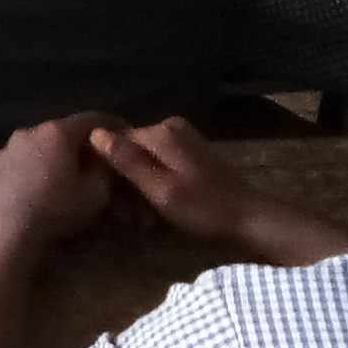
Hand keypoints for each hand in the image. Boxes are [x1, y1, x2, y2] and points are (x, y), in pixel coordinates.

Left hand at [0, 114, 119, 250]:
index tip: (125, 134)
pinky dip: (37, 168)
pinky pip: (23, 161)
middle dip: (82, 145)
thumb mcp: (96, 192)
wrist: (7, 232)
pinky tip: (41, 186)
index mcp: (57, 132)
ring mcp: (8, 148)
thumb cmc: (57, 209)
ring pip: (41, 146)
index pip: (93, 118)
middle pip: (64, 131)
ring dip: (57, 156)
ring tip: (67, 175)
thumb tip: (103, 158)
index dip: (113, 125)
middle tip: (96, 160)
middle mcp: (30, 131)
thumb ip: (105, 168)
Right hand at [92, 116, 347, 263]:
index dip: (106, 171)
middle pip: (130, 151)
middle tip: (130, 218)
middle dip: (125, 183)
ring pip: (144, 160)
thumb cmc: (205, 208)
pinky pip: (160, 164)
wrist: (251, 219)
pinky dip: (155, 185)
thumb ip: (128, 161)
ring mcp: (183, 139)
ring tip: (144, 220)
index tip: (108, 201)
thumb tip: (95, 133)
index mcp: (160, 132)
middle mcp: (170, 127)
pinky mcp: (192, 153)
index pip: (114, 141)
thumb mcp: (160, 190)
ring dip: (139, 188)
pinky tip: (159, 210)